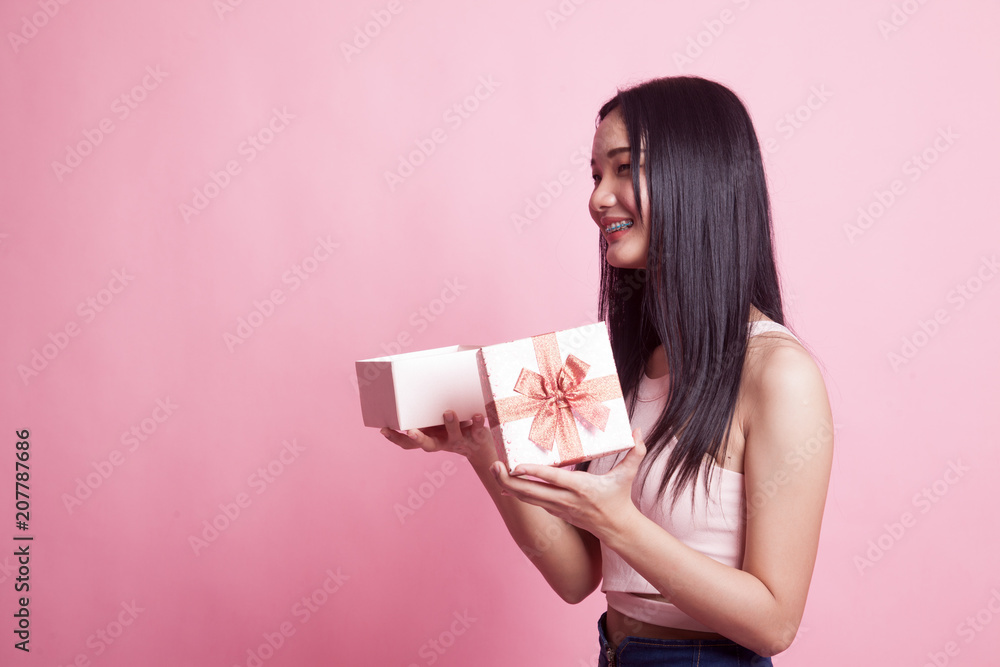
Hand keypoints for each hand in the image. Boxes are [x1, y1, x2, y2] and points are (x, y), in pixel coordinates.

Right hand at [379, 411, 498, 468]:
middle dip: (418, 439)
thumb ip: (428, 408)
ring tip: (448, 412)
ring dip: (450, 425)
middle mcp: (442, 442)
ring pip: (453, 436)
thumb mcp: (438, 420)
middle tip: (411, 432)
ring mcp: (459, 440)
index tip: (384, 429)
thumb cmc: (454, 426)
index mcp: (429, 437)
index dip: (395, 438)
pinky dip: (477, 423)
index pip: (408, 443)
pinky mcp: (476, 437)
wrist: (481, 446)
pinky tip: (478, 414)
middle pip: (427, 445)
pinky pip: (477, 430)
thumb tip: (416, 378)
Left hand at [490, 429, 646, 540]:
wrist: (616, 527)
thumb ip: (635, 451)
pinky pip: (532, 501)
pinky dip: (517, 493)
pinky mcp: (555, 511)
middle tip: (495, 466)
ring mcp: (558, 507)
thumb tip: (639, 429)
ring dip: (509, 486)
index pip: (552, 479)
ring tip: (495, 470)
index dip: (533, 473)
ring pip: (527, 498)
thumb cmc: (620, 498)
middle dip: (509, 480)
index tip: (516, 466)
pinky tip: (505, 484)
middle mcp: (565, 499)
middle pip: (531, 492)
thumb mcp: (628, 474)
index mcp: (581, 488)